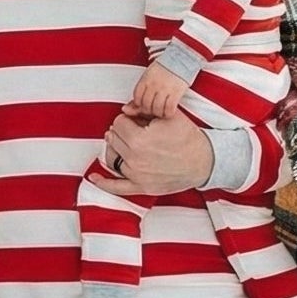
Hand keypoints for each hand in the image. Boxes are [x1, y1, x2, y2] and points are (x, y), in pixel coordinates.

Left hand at [86, 111, 216, 196]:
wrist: (203, 161)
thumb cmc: (187, 137)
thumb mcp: (168, 116)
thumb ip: (143, 110)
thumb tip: (125, 110)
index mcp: (140, 139)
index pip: (119, 122)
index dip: (129, 119)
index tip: (139, 121)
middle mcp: (135, 158)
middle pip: (114, 138)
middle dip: (122, 131)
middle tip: (137, 131)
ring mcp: (136, 175)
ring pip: (113, 156)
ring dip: (117, 148)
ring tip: (128, 144)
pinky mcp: (141, 187)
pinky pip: (116, 187)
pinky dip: (103, 182)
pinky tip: (93, 177)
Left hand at [131, 61, 188, 120]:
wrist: (182, 57)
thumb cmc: (165, 67)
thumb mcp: (149, 75)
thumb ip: (140, 91)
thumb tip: (126, 109)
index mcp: (146, 79)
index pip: (137, 98)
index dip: (139, 105)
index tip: (144, 105)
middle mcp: (154, 84)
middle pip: (146, 106)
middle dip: (148, 111)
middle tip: (153, 110)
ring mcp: (165, 89)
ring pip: (157, 109)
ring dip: (158, 113)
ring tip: (161, 111)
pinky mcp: (176, 92)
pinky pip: (169, 109)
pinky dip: (168, 113)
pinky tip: (169, 111)